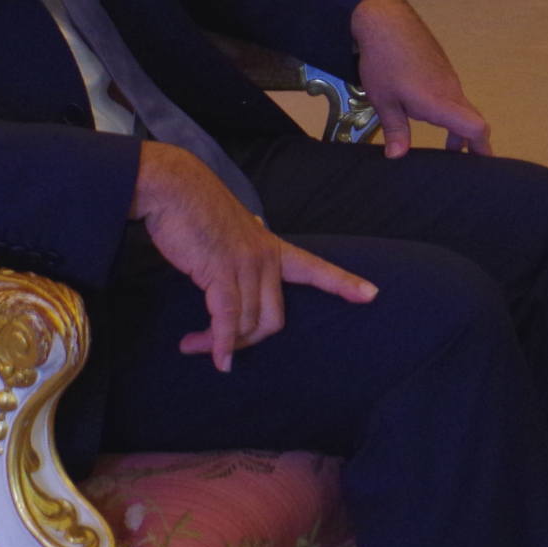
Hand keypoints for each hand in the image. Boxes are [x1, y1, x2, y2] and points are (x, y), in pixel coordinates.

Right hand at [130, 141, 375, 370]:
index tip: (372, 295)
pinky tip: (213, 357)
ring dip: (220, 343)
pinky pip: (228, 317)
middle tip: (219, 349)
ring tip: (192, 344)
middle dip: (247, 340)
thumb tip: (252, 242)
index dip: (343, 284)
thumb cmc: (199, 210)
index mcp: (274, 248)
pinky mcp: (221, 270)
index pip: (316, 268)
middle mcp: (267, 258)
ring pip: (247, 322)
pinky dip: (220, 342)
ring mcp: (246, 264)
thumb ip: (247, 245)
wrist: (176, 189)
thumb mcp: (234, 231)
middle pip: (273, 318)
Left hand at [349, 0, 492, 155]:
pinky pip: (452, 94)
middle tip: (463, 164)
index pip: (475, 127)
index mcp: (439, 102)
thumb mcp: (383, 100)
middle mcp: (451, 90)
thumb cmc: (383, 61)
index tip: (484, 166)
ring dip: (456, 127)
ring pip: (460, 107)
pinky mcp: (441, 68)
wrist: (386, 21)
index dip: (483, 148)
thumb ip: (395, 130)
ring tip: (445, 147)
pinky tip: (428, 114)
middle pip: (472, 120)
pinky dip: (449, 111)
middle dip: (471, 144)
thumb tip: (397, 157)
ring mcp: (448, 77)